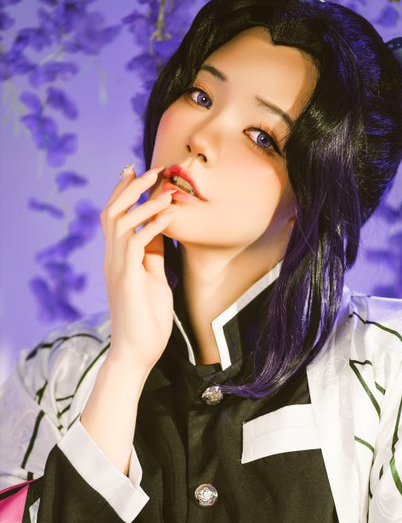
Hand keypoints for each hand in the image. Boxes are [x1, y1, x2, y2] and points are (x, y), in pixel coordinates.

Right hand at [100, 166, 175, 373]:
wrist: (136, 353)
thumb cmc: (146, 321)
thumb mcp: (153, 280)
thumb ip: (152, 256)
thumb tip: (160, 232)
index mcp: (118, 259)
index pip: (115, 217)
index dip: (125, 192)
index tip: (139, 171)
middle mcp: (112, 260)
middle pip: (111, 211)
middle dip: (131, 187)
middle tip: (152, 169)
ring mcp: (117, 269)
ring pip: (120, 222)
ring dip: (143, 202)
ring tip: (165, 188)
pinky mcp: (126, 280)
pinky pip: (135, 244)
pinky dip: (151, 226)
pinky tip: (168, 215)